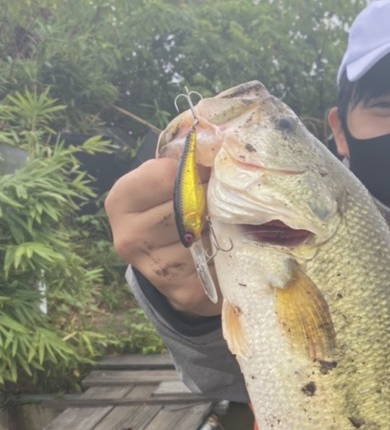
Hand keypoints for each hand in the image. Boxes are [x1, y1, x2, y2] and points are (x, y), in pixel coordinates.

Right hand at [105, 159, 220, 316]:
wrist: (176, 268)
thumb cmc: (174, 211)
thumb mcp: (168, 181)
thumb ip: (184, 162)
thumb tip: (219, 139)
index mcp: (120, 201)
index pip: (165, 175)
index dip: (194, 171)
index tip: (206, 173)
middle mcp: (129, 236)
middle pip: (187, 206)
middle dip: (211, 199)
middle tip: (222, 199)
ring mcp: (154, 268)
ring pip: (205, 233)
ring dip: (224, 225)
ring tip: (225, 222)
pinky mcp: (182, 290)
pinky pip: (217, 261)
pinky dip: (229, 251)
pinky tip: (226, 247)